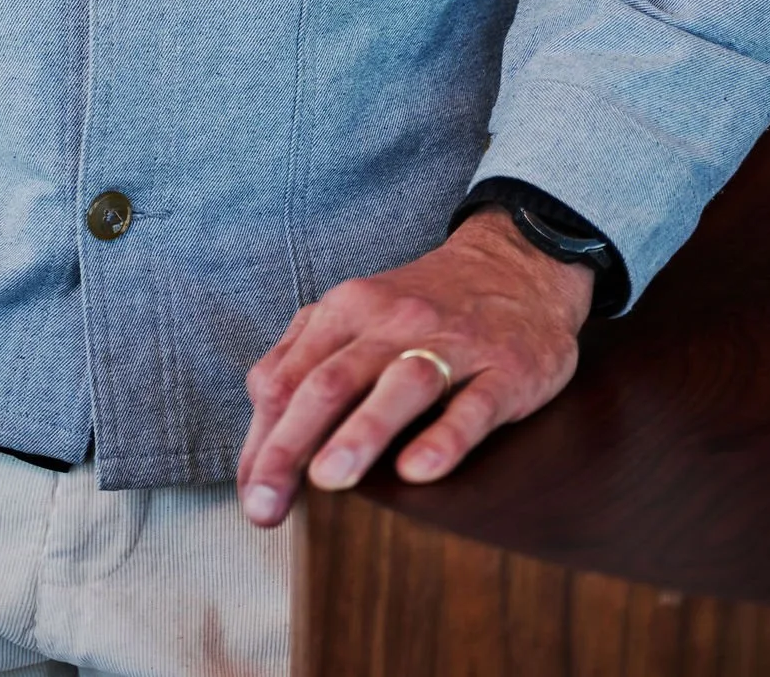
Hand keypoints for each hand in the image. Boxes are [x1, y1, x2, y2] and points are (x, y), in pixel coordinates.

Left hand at [236, 210, 591, 525]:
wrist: (518, 264)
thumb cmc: (421, 307)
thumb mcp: (355, 316)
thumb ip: (302, 359)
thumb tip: (258, 423)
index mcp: (347, 311)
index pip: (288, 378)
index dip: (262, 440)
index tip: (251, 496)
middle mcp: (393, 321)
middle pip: (331, 381)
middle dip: (290, 443)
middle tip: (266, 504)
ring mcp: (451, 344)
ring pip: (400, 385)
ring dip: (361, 431)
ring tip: (328, 479)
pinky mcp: (505, 371)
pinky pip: (473, 405)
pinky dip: (444, 437)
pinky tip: (418, 471)